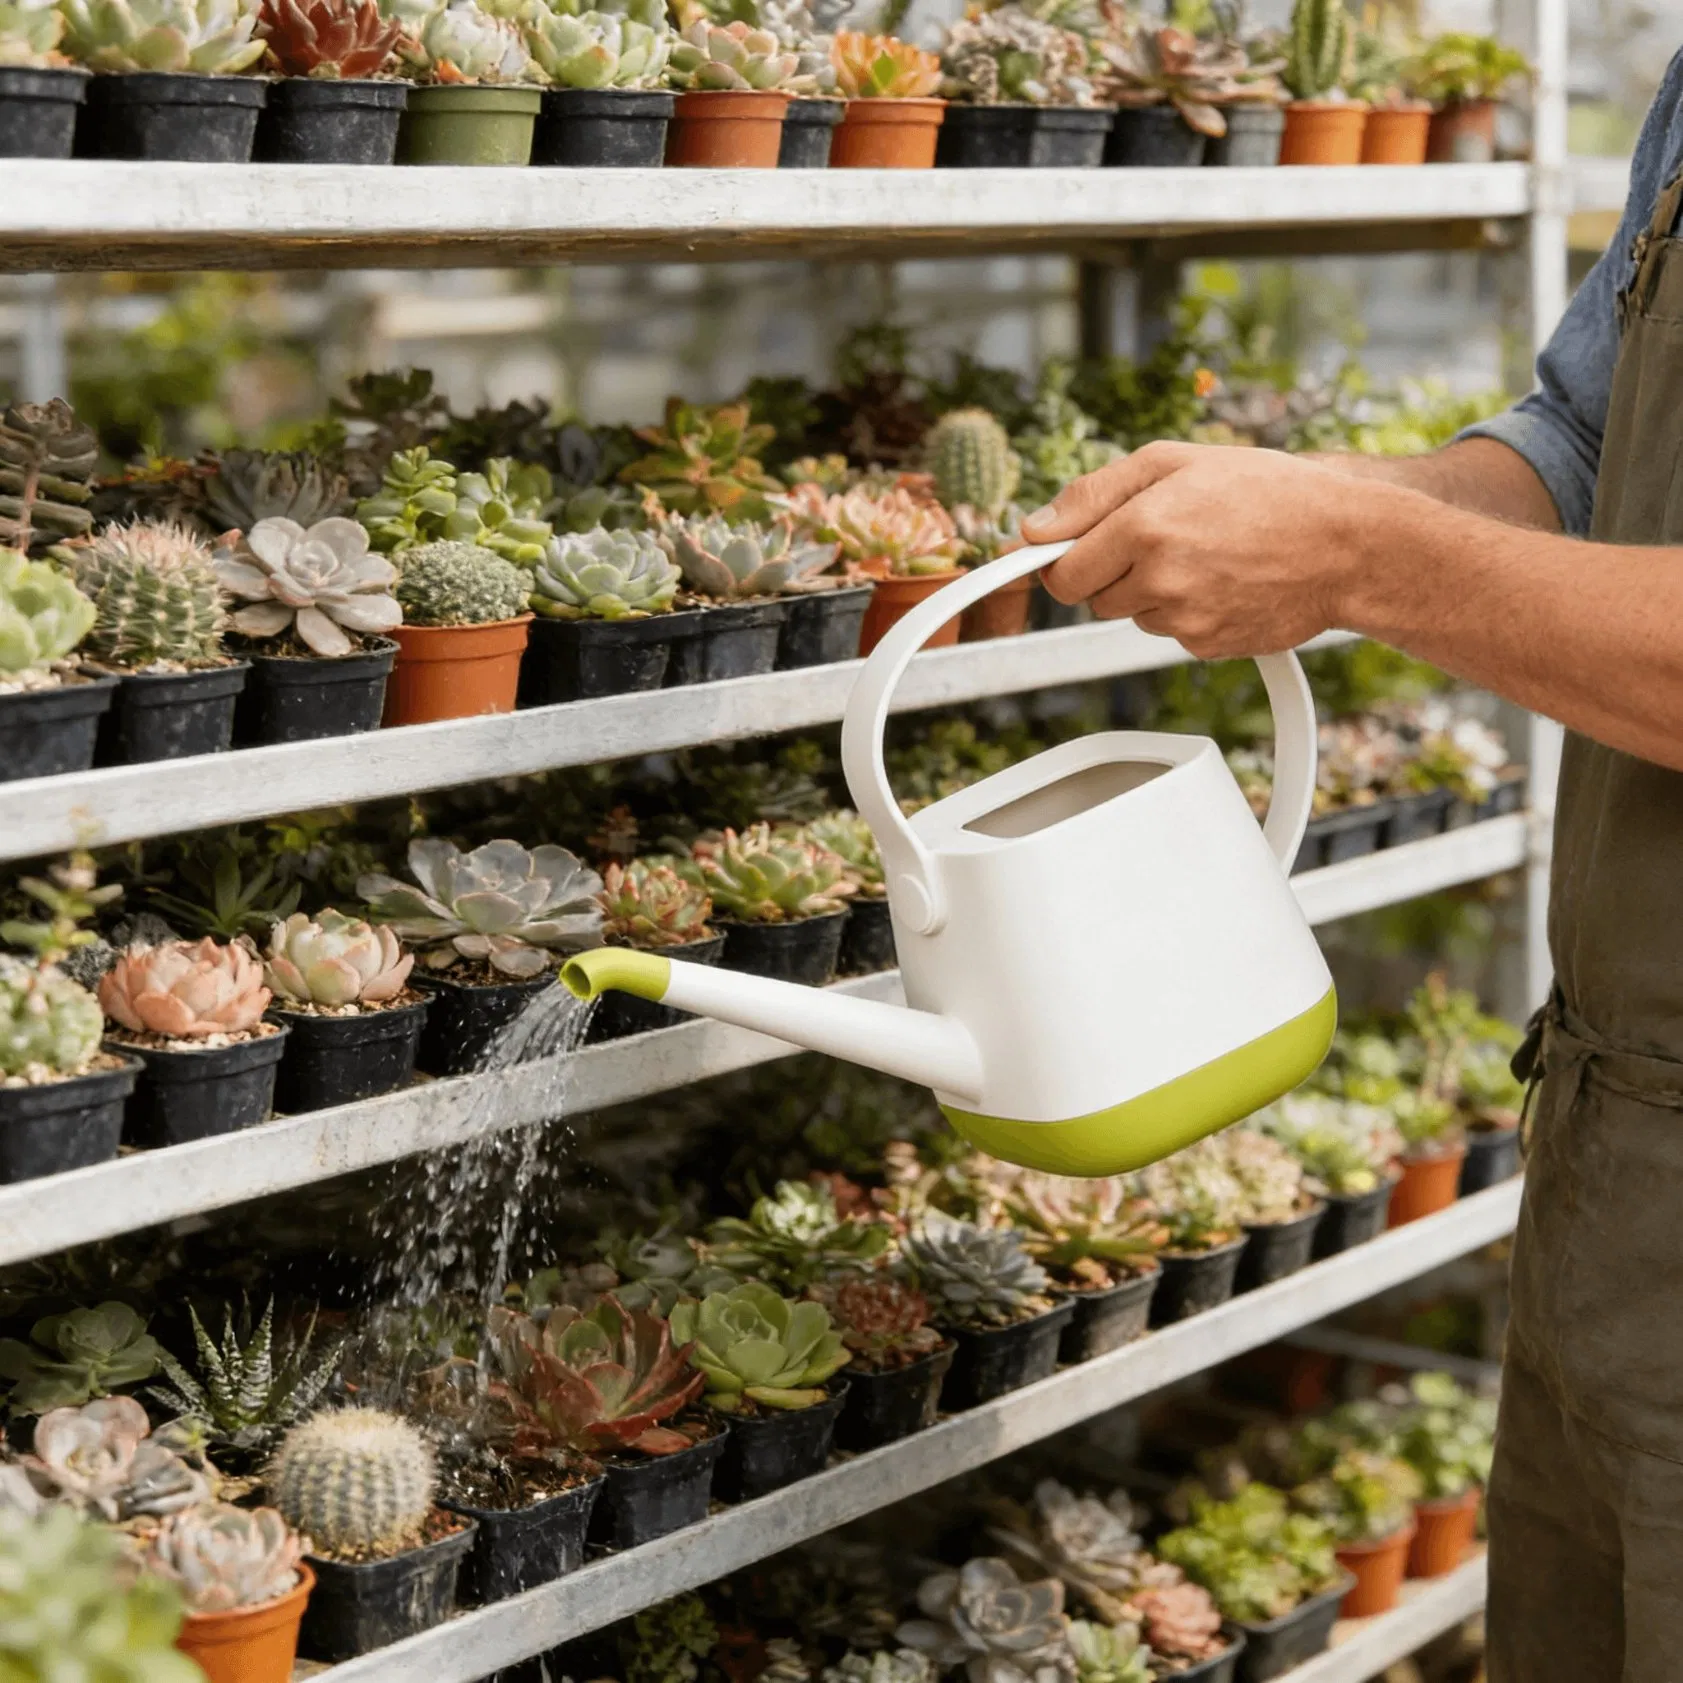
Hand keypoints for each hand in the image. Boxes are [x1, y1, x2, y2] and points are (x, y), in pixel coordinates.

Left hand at [1017, 442, 1368, 657]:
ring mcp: (1183, 618)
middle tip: (1155, 539)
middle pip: (1089, 597)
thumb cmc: (1268, 492)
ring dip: (1149, 590)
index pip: (1059, 570)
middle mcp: (1158, 577)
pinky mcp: (1205, 645)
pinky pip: (1169, 632)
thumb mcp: (1176, 462)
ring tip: (1202, 554)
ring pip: (1130, 615)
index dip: (1061, 559)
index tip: (1066, 552)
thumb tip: (1033, 528)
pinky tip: (1222, 581)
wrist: (1345, 546)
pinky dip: (1184, 610)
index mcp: (1143, 525)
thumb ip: (1094, 492)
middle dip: (1108, 571)